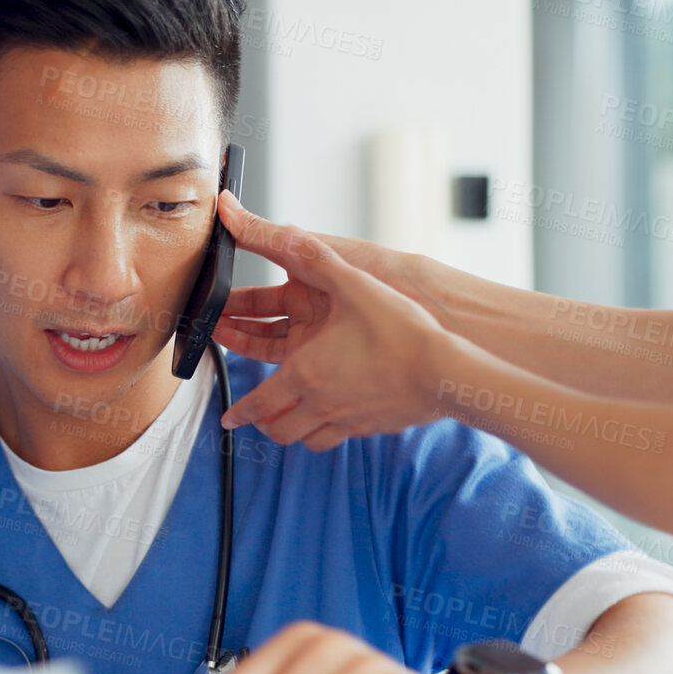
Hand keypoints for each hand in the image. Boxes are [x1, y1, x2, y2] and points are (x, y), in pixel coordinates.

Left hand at [213, 192, 458, 448]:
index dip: (239, 412)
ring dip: (289, 431)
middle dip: (259, 424)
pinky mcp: (370, 427)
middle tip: (250, 418)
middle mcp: (319, 403)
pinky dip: (321, 436)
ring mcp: (345, 420)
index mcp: (304, 373)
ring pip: (304, 439)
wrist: (445, 372)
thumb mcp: (354, 285)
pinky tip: (328, 421)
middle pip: (277, 428)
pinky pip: (335, 441)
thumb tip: (284, 232)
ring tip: (285, 421)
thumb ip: (316, 259)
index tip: (227, 418)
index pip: (258, 401)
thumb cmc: (400, 331)